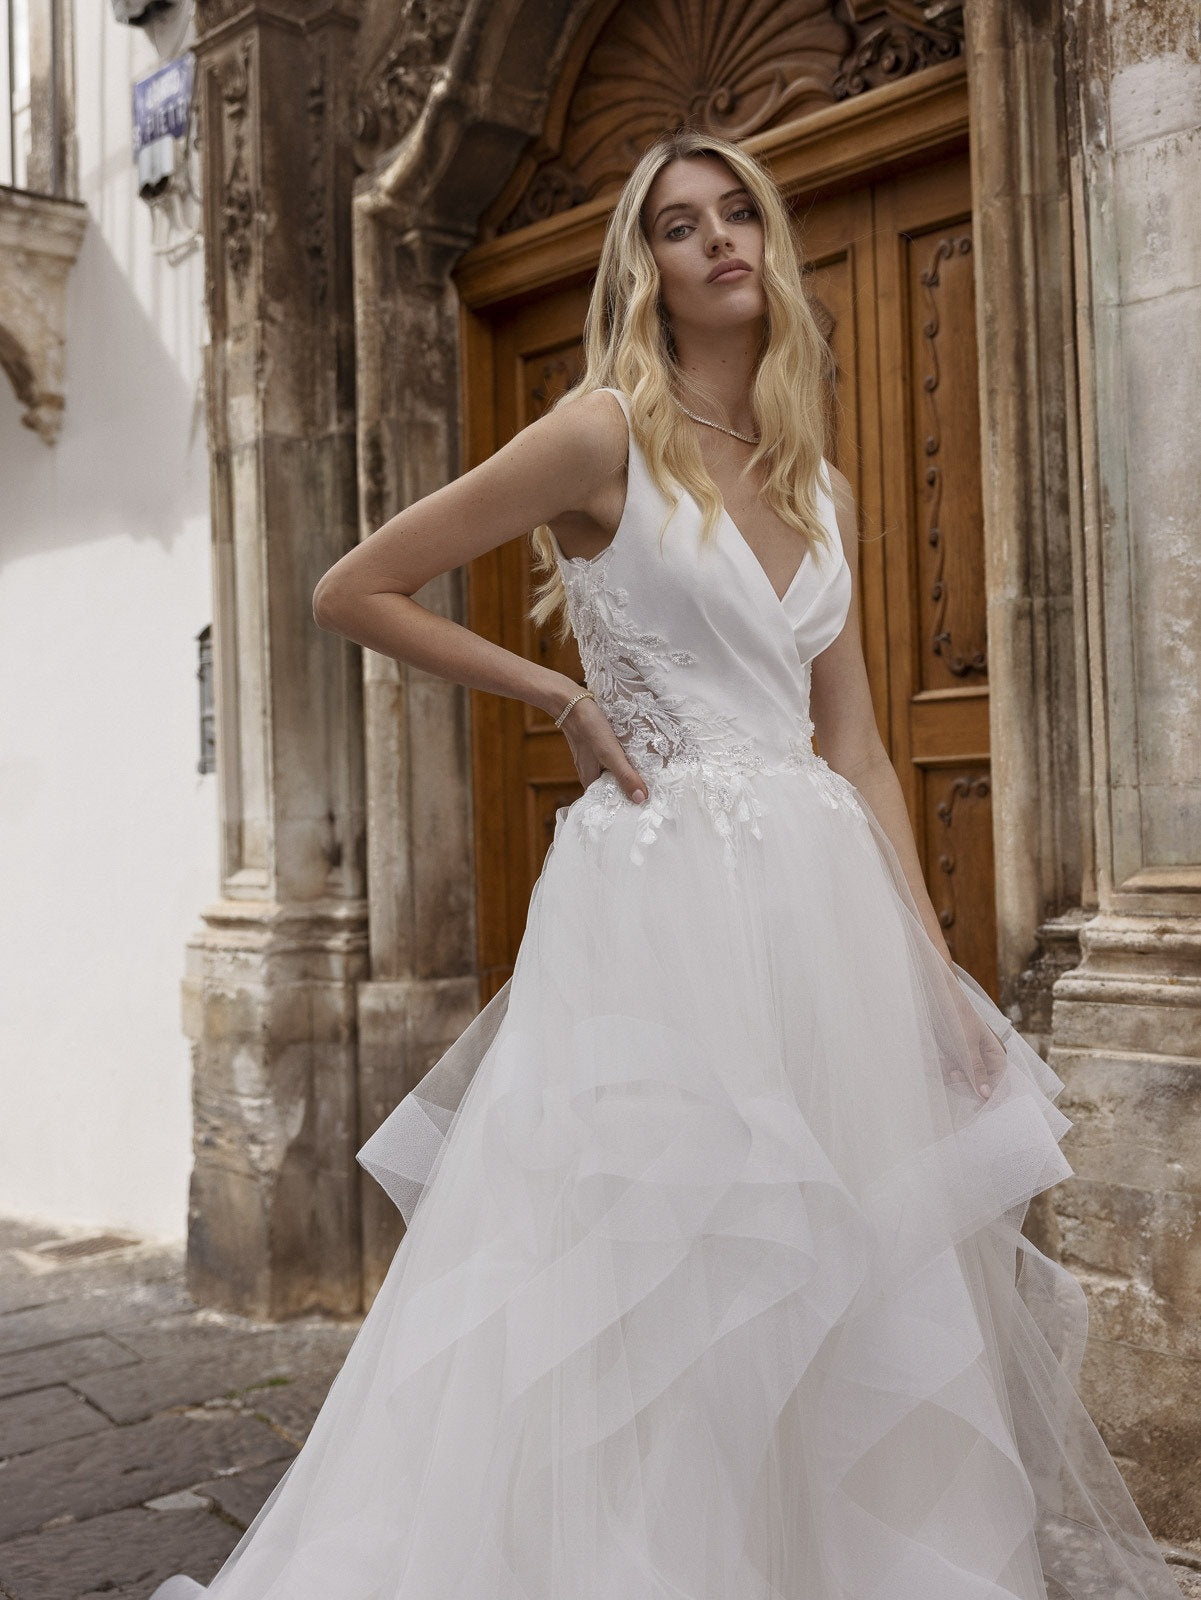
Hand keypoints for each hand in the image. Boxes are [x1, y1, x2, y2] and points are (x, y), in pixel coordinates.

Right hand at [557, 690, 647, 803]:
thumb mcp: (610, 754)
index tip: (647, 805)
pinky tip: (636, 754)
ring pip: (614, 771)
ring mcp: (592, 758)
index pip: (610, 800)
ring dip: (629, 771)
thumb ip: (625, 775)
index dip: (627, 803)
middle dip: (631, 787)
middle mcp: (590, 772)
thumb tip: (641, 800)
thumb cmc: (589, 728)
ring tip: (651, 774)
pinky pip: (613, 758)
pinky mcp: (596, 746)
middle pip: (613, 785)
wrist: (571, 701)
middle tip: (654, 790)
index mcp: (589, 780)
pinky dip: (624, 758)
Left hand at [944, 982, 1008, 1102]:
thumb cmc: (957, 1015)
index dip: (991, 1097)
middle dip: (967, 1085)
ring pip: (965, 1081)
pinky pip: (953, 1072)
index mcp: (996, 1054)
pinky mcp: (955, 1055)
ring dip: (955, 1078)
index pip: (1000, 1084)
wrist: (938, 994)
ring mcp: (969, 1057)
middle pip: (981, 1086)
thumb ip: (977, 1070)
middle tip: (953, 1074)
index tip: (977, 1107)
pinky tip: (941, 1061)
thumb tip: (986, 1095)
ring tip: (946, 1065)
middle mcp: (985, 1058)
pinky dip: (946, 1071)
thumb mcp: (967, 1044)